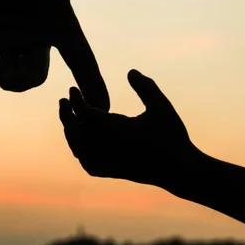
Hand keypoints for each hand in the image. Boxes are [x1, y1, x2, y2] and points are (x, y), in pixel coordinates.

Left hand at [59, 69, 200, 191]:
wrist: (181, 171)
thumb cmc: (172, 136)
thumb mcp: (162, 106)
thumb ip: (146, 87)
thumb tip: (130, 71)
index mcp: (117, 130)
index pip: (85, 114)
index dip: (76, 100)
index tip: (72, 89)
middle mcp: (109, 148)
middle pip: (75, 132)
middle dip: (66, 115)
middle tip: (63, 101)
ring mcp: (109, 162)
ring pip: (78, 149)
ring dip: (71, 133)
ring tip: (70, 118)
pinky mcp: (113, 173)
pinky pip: (88, 164)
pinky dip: (80, 152)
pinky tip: (82, 143)